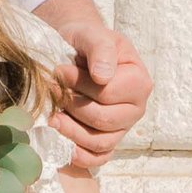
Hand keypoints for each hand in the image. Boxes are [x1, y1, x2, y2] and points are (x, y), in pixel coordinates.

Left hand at [53, 20, 150, 167]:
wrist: (76, 50)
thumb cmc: (87, 41)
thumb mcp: (93, 35)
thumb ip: (100, 50)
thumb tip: (103, 76)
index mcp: (139, 82)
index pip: (108, 93)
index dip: (80, 85)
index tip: (59, 70)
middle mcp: (135, 108)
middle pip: (104, 119)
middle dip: (73, 106)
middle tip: (53, 90)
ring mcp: (122, 127)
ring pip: (100, 142)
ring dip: (72, 132)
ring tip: (52, 117)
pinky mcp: (107, 140)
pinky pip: (99, 157)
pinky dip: (82, 157)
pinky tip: (63, 146)